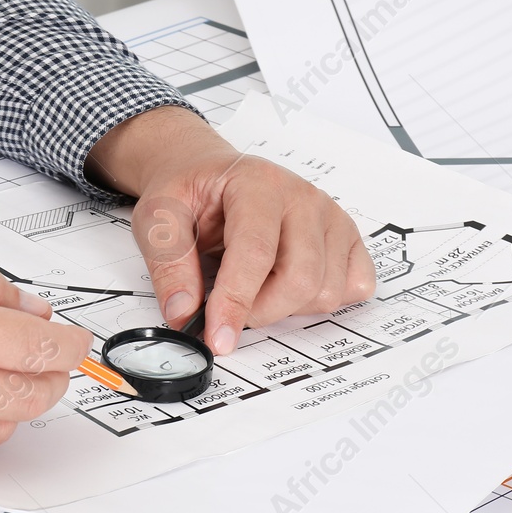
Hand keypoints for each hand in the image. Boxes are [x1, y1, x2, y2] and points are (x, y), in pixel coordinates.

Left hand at [86, 105, 374, 353]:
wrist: (210, 174)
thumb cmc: (191, 192)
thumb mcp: (158, 217)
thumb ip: (169, 265)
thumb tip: (183, 313)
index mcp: (257, 184)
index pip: (255, 253)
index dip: (235, 303)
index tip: (218, 339)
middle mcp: (303, 198)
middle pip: (300, 280)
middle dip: (259, 312)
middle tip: (226, 309)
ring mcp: (331, 218)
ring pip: (326, 291)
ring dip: (286, 308)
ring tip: (254, 288)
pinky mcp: (346, 239)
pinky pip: (353, 288)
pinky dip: (320, 301)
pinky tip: (287, 286)